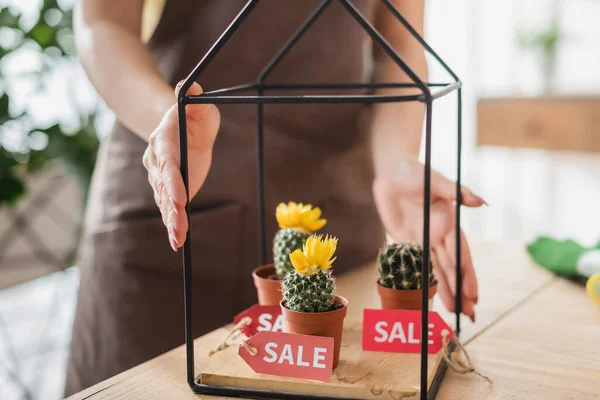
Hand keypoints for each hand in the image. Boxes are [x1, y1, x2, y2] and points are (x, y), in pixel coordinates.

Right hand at [143, 82, 219, 250]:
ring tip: (179, 240)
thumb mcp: (199, 103)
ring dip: (172, 221)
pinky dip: (172, 225)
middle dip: (171, 208)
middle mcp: (156, 160)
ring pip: (164, 201)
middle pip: (163, 187)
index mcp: (164, 140)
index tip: (180, 199)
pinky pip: (168, 208)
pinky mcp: (168, 189)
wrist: (182, 125)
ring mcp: (159, 177)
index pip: (167, 162)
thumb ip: (194, 95)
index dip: (172, 182)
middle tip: (180, 226)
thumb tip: (190, 86)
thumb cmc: (194, 113)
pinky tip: (177, 242)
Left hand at [373, 157, 485, 321]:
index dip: (467, 275)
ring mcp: (422, 239)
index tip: (473, 295)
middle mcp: (438, 234)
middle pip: (452, 268)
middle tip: (470, 314)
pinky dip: (425, 279)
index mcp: (449, 223)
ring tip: (455, 311)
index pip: (461, 255)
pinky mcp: (406, 240)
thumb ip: (457, 192)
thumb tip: (480, 202)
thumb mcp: (437, 181)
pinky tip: (430, 295)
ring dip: (446, 290)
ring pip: (437, 271)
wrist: (391, 171)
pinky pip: (416, 264)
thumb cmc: (416, 172)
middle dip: (461, 291)